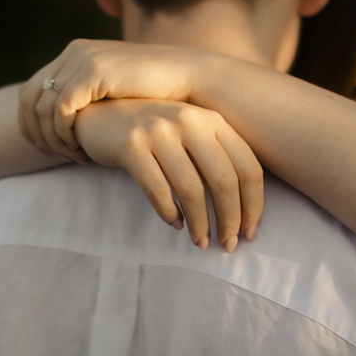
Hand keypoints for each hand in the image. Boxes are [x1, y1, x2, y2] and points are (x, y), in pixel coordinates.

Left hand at [18, 39, 201, 156]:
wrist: (189, 77)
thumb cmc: (157, 92)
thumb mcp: (114, 92)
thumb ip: (90, 98)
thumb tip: (69, 121)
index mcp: (76, 53)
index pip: (31, 90)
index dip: (30, 123)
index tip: (43, 150)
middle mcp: (74, 52)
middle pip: (29, 99)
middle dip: (35, 134)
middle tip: (52, 158)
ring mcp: (82, 59)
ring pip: (42, 108)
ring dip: (52, 139)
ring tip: (72, 157)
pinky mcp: (93, 72)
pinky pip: (61, 110)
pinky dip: (65, 135)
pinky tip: (82, 149)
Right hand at [74, 99, 263, 251]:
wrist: (101, 111)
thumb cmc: (153, 130)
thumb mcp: (190, 133)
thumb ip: (216, 156)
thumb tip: (243, 210)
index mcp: (212, 120)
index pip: (247, 166)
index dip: (254, 205)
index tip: (250, 232)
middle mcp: (189, 121)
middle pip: (224, 180)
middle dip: (231, 219)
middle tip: (228, 245)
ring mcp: (159, 131)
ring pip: (191, 189)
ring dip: (201, 224)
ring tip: (201, 242)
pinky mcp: (130, 145)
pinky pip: (157, 189)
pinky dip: (169, 213)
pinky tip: (175, 225)